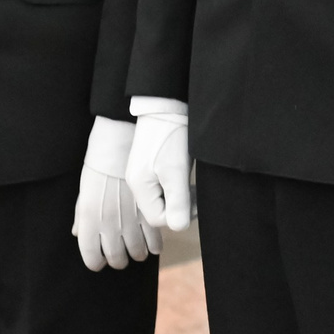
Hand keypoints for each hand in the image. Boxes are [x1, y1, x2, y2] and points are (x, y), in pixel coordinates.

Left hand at [71, 116, 159, 270]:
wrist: (121, 142)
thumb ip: (81, 216)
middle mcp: (109, 223)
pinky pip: (154, 239)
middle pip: (116, 257)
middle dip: (118, 260)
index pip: (91, 256)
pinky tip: (153, 246)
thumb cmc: (99, 164)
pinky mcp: (150, 211)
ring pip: (137, 251)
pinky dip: (155, 246)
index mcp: (89, 220)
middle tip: (120, 258)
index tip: (99, 263)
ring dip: (137, 254)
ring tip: (138, 252)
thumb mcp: (84, 191)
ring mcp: (130, 219)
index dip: (96, 263)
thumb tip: (77, 234)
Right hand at [125, 98, 192, 230]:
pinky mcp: (150, 166)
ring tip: (191, 185)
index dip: (180, 215)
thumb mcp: (177, 172)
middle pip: (159, 210)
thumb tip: (179, 227)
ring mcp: (142, 174)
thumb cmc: (171, 137)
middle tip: (195, 193)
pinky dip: (175, 187)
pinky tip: (185, 177)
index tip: (196, 201)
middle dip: (180, 206)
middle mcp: (137, 183)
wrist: (167, 106)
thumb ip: (178, 201)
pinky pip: (162, 187)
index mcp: (139, 187)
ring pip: (162, 198)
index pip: (158, 219)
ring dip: (179, 196)